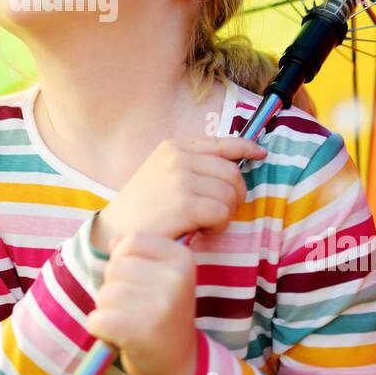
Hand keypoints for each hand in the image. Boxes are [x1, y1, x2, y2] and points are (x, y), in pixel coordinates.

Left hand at [83, 232, 199, 374]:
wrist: (181, 365)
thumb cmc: (164, 315)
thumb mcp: (162, 276)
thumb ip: (138, 254)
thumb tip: (111, 241)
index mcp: (182, 258)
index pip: (130, 241)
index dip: (124, 261)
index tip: (142, 283)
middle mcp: (175, 278)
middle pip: (114, 266)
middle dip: (115, 288)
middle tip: (137, 309)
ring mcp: (159, 305)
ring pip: (104, 293)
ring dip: (108, 311)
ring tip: (132, 323)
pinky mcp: (139, 331)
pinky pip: (96, 319)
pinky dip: (100, 330)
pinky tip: (121, 337)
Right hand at [91, 136, 266, 253]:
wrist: (115, 231)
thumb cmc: (143, 208)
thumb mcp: (163, 175)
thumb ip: (192, 166)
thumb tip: (233, 166)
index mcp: (174, 147)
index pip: (220, 142)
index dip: (245, 147)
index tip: (260, 154)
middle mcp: (178, 158)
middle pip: (232, 172)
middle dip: (235, 195)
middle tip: (220, 212)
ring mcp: (180, 179)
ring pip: (229, 193)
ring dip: (226, 213)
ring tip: (206, 222)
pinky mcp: (184, 204)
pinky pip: (222, 212)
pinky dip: (219, 226)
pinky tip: (203, 230)